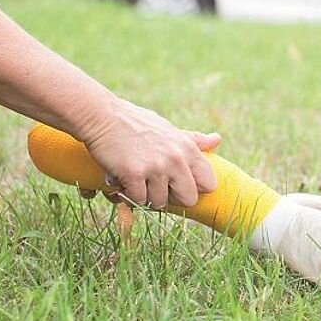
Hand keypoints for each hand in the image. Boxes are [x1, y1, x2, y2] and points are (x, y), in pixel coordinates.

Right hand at [77, 99, 219, 207]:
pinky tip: (122, 180)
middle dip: (173, 198)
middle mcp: (176, 159)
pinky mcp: (134, 174)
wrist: (102, 116)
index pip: (209, 183)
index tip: (179, 184)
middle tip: (156, 187)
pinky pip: (138, 200)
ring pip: (160, 203)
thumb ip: (192, 139)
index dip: (194, 188)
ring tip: (137, 181)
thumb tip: (217, 140)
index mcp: (187, 148)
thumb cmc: (136, 123)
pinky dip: (129, 195)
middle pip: (189, 199)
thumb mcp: (169, 129)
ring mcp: (155, 167)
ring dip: (147, 197)